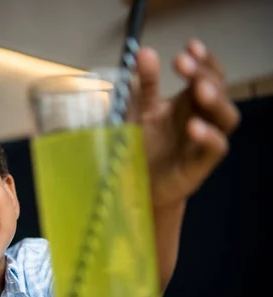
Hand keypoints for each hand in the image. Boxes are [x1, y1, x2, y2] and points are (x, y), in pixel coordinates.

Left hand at [136, 39, 240, 207]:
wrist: (137, 184)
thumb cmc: (142, 145)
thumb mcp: (138, 111)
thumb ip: (143, 85)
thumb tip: (144, 52)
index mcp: (187, 102)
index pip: (206, 75)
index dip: (203, 60)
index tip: (190, 45)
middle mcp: (200, 117)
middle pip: (218, 90)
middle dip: (204, 73)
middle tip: (184, 63)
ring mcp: (202, 141)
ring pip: (226, 117)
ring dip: (216, 100)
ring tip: (199, 89)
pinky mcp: (199, 165)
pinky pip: (215, 148)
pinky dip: (209, 136)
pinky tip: (194, 126)